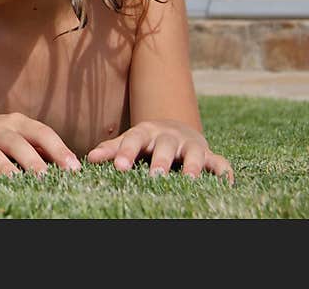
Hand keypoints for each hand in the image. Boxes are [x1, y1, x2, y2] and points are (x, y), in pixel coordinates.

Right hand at [0, 113, 81, 175]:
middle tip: (46, 177)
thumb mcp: (15, 136)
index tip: (74, 169)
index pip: (41, 133)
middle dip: (32, 160)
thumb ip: (39, 148)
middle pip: (16, 142)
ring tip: (16, 182)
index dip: (59, 149)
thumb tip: (71, 167)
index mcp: (16, 123)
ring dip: (4, 168)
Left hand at [86, 119, 233, 184]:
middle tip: (154, 176)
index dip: (126, 152)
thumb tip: (89, 159)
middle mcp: (169, 137)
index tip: (118, 167)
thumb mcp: (129, 141)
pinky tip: (226, 184)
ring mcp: (191, 145)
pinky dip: (224, 172)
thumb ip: (111, 149)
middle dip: (160, 161)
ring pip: (195, 153)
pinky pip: (220, 163)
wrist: (176, 130)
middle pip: (165, 146)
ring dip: (193, 166)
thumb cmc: (146, 141)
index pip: (133, 140)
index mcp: (146, 132)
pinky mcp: (210, 155)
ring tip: (190, 180)